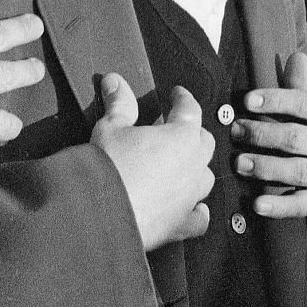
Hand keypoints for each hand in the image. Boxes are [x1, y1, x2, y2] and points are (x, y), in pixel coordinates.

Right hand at [90, 75, 213, 249]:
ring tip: (181, 165)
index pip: (190, 109)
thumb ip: (118, 103)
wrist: (101, 211)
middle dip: (192, 131)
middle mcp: (193, 166)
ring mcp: (190, 196)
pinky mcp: (180, 223)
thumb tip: (115, 83)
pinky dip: (197, 211)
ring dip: (195, 168)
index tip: (177, 94)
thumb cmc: (109, 168)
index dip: (182, 98)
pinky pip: (198, 217)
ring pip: (205, 177)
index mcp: (181, 137)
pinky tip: (193, 208)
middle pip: (204, 141)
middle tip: (175, 128)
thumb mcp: (110, 127)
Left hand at [230, 51, 306, 218]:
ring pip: (297, 171)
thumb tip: (293, 58)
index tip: (247, 100)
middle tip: (237, 131)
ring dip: (265, 167)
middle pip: (297, 138)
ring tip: (240, 162)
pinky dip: (280, 207)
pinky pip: (304, 205)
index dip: (276, 100)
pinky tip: (258, 204)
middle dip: (262, 134)